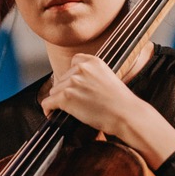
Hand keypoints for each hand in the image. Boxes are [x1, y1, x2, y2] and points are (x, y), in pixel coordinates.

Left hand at [40, 53, 174, 167]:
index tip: (75, 86)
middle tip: (78, 104)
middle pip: (62, 79)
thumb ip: (92, 76)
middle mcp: (81, 68)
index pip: (74, 62)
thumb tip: (75, 84)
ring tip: (71, 111)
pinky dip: (48, 109)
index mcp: (93, 61)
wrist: (126, 114)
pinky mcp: (66, 97)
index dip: (73, 76)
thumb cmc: (121, 102)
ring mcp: (72, 82)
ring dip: (59, 101)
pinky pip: (47, 102)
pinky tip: (52, 114)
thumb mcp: (108, 78)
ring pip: (54, 92)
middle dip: (67, 91)